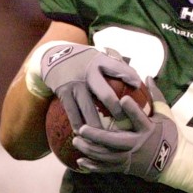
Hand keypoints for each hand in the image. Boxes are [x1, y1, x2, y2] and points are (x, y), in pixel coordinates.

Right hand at [26, 41, 142, 129]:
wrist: (52, 56)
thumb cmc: (85, 59)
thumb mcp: (99, 56)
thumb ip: (117, 65)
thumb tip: (139, 81)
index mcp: (100, 61)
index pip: (118, 68)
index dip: (129, 76)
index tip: (138, 86)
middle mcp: (88, 73)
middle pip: (105, 94)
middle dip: (116, 110)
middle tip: (126, 122)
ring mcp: (75, 84)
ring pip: (89, 109)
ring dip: (98, 125)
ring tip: (108, 137)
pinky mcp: (63, 93)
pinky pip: (73, 113)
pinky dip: (79, 125)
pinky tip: (86, 135)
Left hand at [74, 76, 177, 180]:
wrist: (172, 162)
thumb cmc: (169, 135)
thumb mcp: (165, 115)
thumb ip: (155, 96)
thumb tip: (147, 77)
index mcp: (148, 130)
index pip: (139, 118)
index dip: (131, 110)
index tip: (122, 99)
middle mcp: (138, 144)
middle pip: (115, 141)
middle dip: (97, 136)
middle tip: (82, 128)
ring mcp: (130, 158)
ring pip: (107, 156)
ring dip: (90, 149)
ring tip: (76, 141)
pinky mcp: (125, 167)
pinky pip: (106, 168)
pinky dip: (93, 165)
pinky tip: (80, 160)